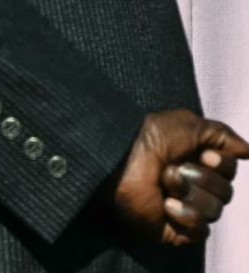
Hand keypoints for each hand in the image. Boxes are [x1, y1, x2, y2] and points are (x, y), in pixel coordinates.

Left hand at [113, 110, 248, 245]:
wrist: (120, 161)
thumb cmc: (148, 138)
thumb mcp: (187, 124)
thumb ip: (220, 134)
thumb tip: (247, 150)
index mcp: (197, 158)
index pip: (230, 169)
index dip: (222, 163)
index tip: (204, 155)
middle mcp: (194, 183)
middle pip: (226, 192)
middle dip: (202, 178)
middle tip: (175, 168)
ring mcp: (185, 206)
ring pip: (215, 211)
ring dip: (190, 194)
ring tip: (165, 183)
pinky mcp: (175, 228)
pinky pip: (201, 231)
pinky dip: (186, 217)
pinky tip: (167, 206)